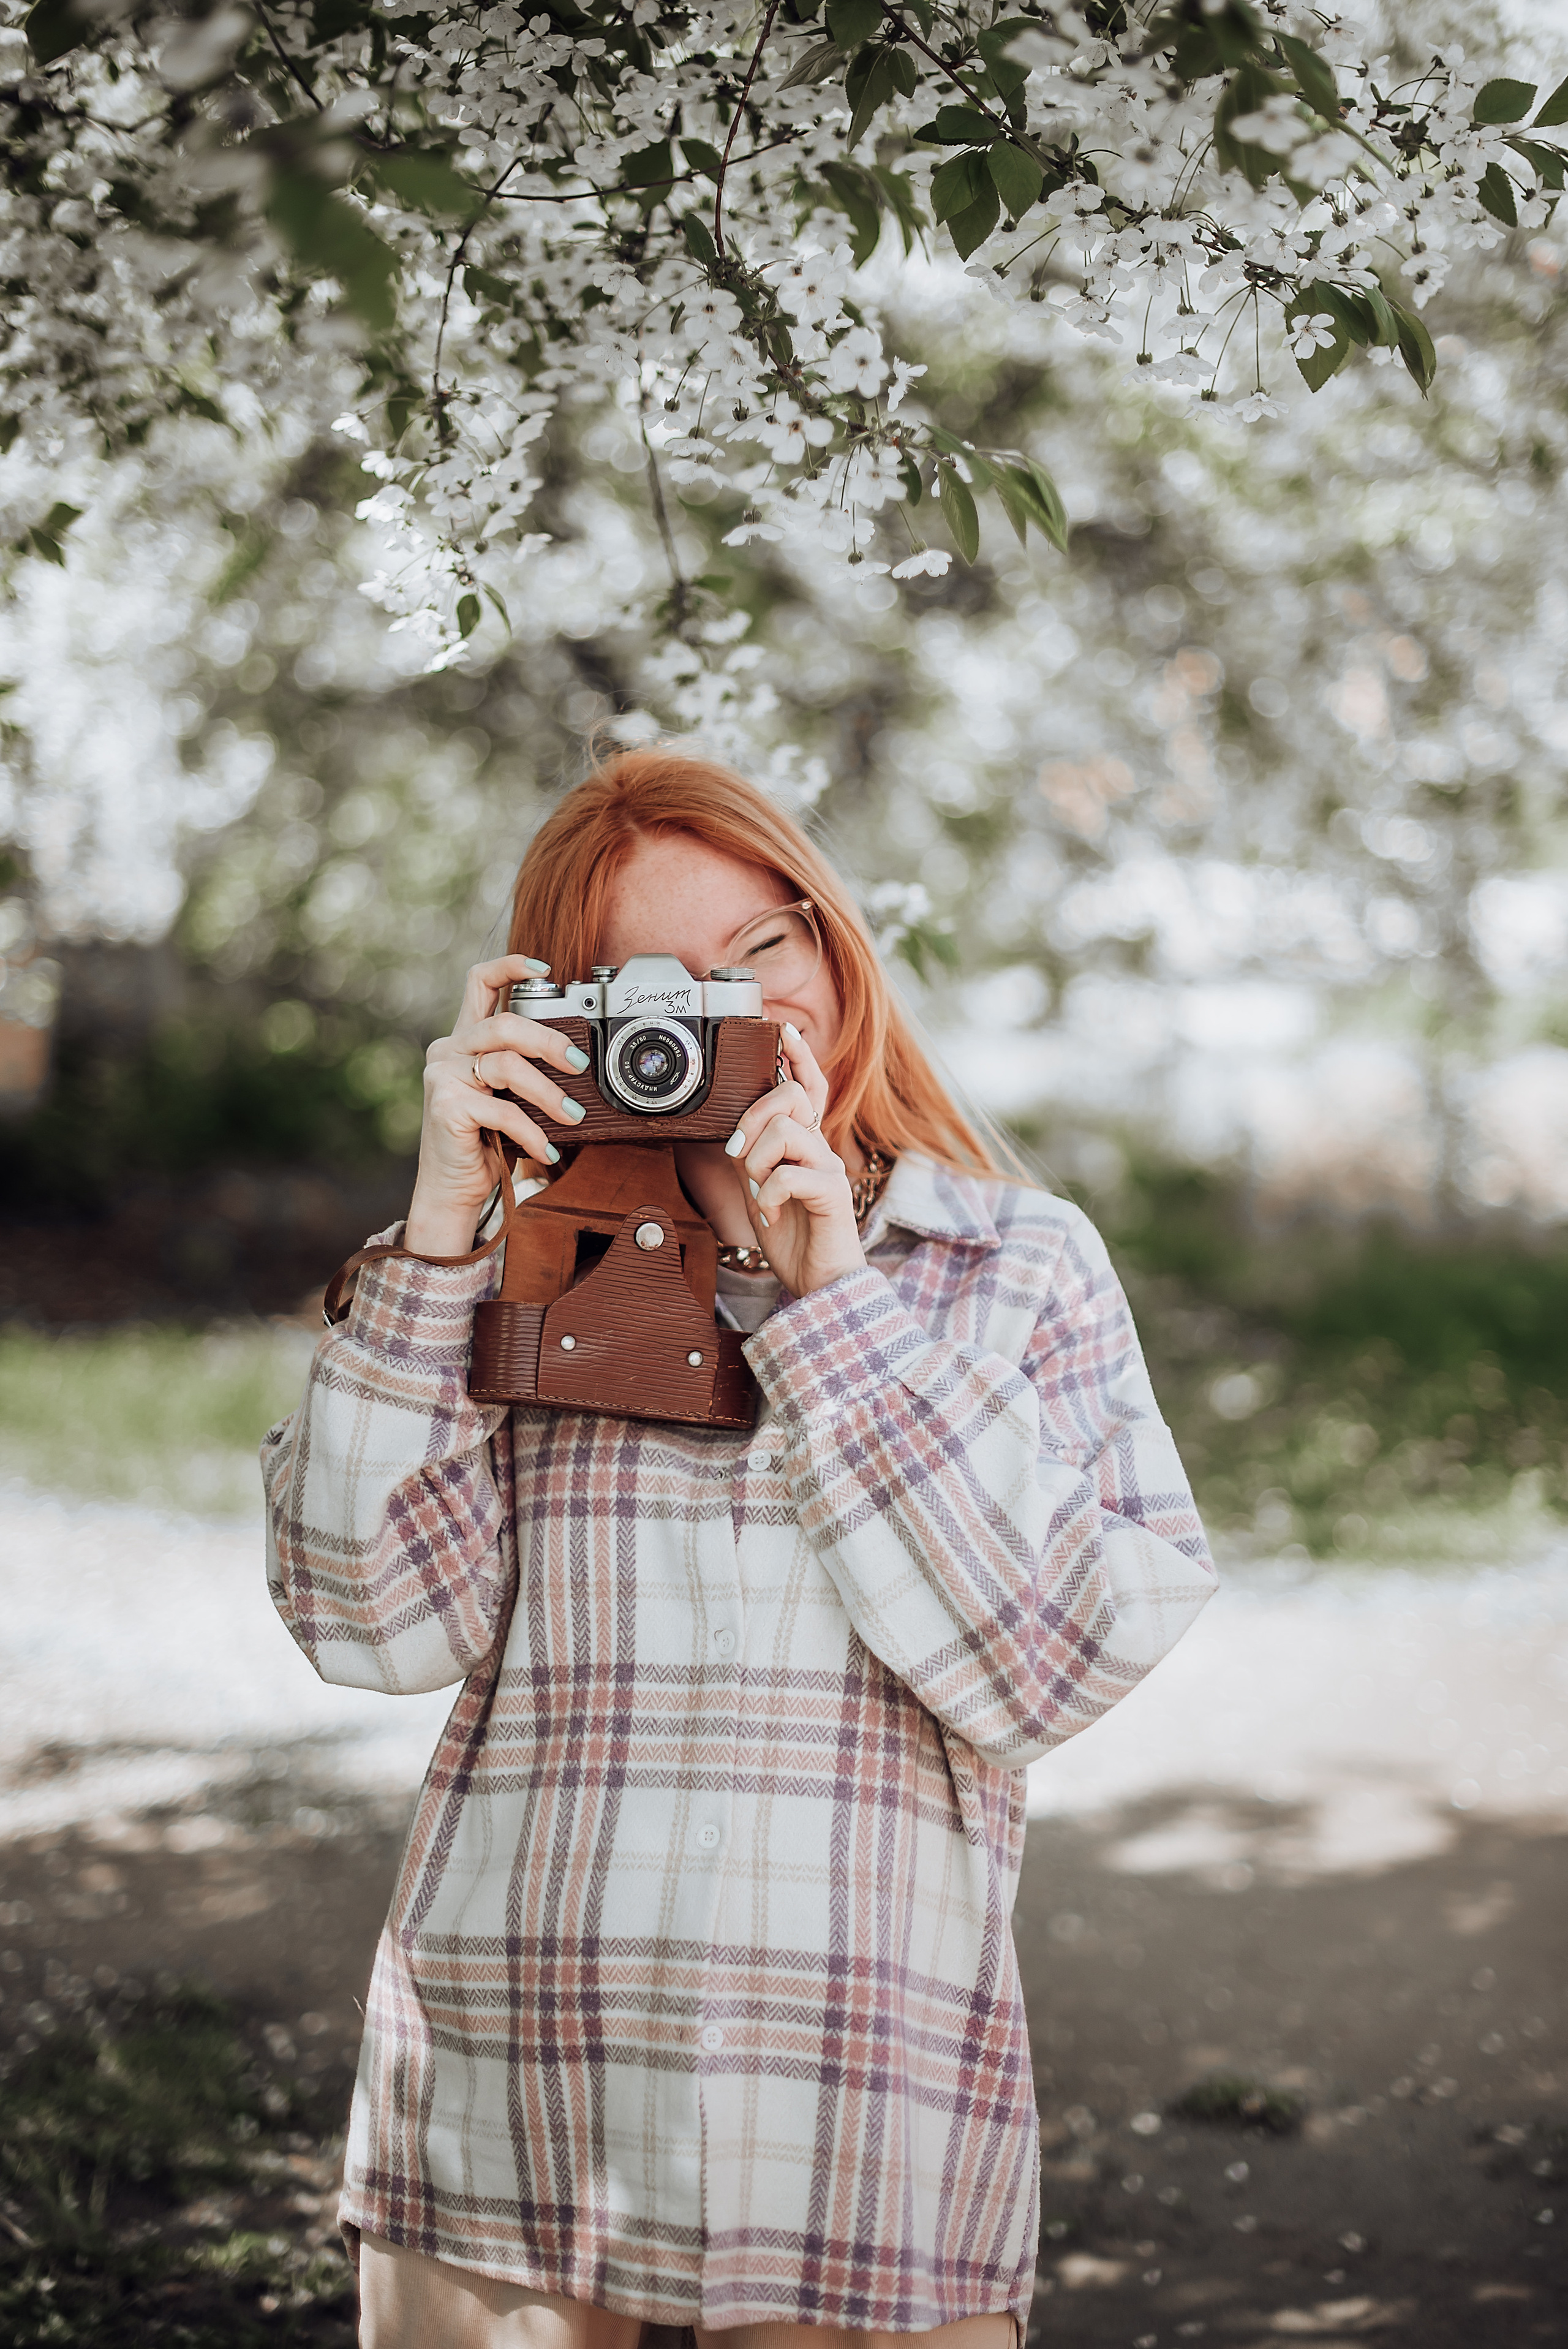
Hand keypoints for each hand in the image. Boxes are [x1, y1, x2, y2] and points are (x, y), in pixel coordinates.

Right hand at [404, 955, 589, 1255]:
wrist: (452, 1189)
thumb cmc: (485, 1140)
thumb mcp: (507, 1096)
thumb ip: (523, 1068)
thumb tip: (577, 1056)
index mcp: (463, 1039)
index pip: (479, 982)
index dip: (510, 966)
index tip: (545, 969)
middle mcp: (448, 1049)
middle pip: (503, 1024)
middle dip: (549, 1041)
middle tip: (580, 1065)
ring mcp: (442, 1076)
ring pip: (506, 1066)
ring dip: (548, 1094)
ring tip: (573, 1116)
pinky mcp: (445, 1106)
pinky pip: (501, 1111)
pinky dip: (531, 1132)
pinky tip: (546, 1151)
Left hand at [723, 1023, 865, 1298]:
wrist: (820, 1283)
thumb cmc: (793, 1237)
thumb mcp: (759, 1190)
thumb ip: (753, 1157)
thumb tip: (737, 1133)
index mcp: (805, 1145)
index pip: (808, 1089)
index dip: (799, 1057)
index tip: (784, 1028)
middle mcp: (822, 1148)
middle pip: (792, 1097)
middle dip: (753, 1119)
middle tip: (741, 1156)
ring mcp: (830, 1168)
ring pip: (786, 1131)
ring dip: (758, 1162)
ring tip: (759, 1192)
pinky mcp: (833, 1193)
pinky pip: (789, 1174)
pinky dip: (769, 1195)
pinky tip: (771, 1214)